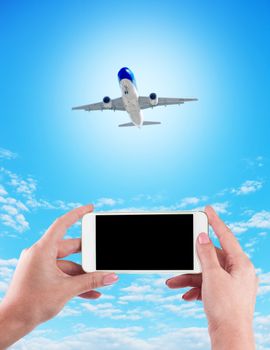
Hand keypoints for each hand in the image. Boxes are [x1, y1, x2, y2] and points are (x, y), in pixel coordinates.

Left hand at [0, 205, 118, 348]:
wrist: (13, 322)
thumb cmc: (32, 304)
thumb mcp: (66, 290)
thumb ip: (91, 281)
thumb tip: (111, 276)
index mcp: (43, 250)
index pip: (62, 224)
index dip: (78, 214)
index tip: (90, 208)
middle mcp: (40, 254)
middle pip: (69, 246)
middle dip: (88, 253)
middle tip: (102, 253)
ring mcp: (40, 265)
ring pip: (68, 263)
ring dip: (83, 273)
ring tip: (100, 280)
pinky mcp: (41, 276)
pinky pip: (62, 273)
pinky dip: (75, 280)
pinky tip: (91, 291)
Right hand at [166, 206, 257, 349]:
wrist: (230, 338)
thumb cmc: (226, 308)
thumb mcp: (212, 276)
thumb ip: (206, 254)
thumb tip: (201, 237)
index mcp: (241, 264)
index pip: (226, 236)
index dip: (215, 221)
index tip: (207, 209)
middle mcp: (238, 272)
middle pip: (212, 257)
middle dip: (192, 260)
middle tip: (181, 252)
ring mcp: (231, 284)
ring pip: (206, 272)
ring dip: (189, 276)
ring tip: (173, 282)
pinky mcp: (224, 294)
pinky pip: (207, 284)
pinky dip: (195, 287)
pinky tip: (186, 294)